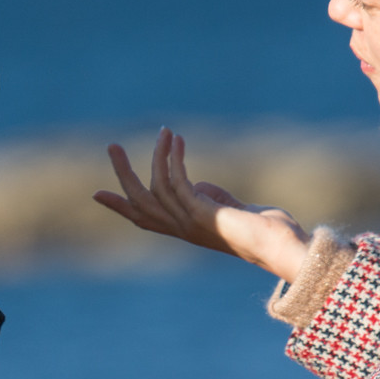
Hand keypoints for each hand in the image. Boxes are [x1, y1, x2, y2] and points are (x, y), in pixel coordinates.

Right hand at [93, 128, 312, 282]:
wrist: (281, 246)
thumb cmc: (266, 230)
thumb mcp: (231, 209)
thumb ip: (212, 197)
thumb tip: (199, 184)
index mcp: (187, 230)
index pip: (145, 219)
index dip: (120, 206)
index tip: (97, 194)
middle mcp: (183, 229)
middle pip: (139, 203)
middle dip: (123, 174)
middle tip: (112, 146)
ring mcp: (190, 222)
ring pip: (156, 187)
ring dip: (158, 155)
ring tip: (164, 132)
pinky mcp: (201, 213)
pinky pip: (177, 180)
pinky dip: (174, 158)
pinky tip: (178, 140)